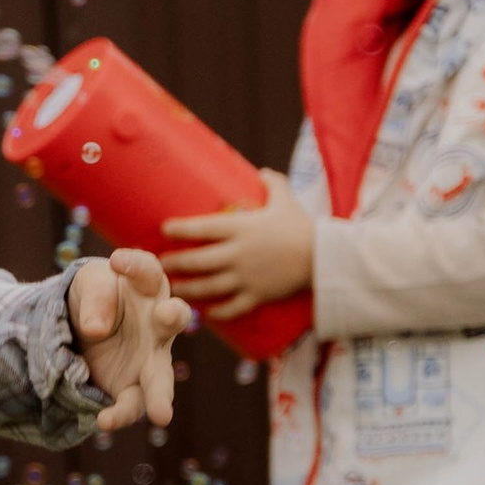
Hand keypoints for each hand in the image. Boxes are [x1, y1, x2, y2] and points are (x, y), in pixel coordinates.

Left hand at [66, 246, 188, 433]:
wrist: (80, 328)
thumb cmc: (95, 297)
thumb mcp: (87, 285)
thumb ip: (95, 299)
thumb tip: (96, 329)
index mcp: (147, 288)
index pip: (148, 272)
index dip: (136, 265)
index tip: (117, 261)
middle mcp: (157, 323)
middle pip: (171, 319)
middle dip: (173, 316)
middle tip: (169, 314)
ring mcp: (149, 358)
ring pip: (160, 377)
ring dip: (160, 395)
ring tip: (161, 415)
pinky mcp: (133, 386)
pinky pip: (132, 403)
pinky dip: (120, 414)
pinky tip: (103, 421)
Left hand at [160, 172, 313, 321]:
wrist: (324, 257)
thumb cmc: (303, 227)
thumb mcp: (286, 200)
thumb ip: (272, 184)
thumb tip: (262, 171)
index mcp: (241, 229)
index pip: (202, 228)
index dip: (180, 229)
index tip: (164, 229)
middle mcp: (238, 254)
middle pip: (197, 261)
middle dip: (175, 263)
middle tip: (159, 264)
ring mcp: (246, 278)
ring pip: (208, 287)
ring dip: (187, 289)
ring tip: (173, 288)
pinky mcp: (257, 296)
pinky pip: (231, 308)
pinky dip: (215, 312)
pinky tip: (205, 313)